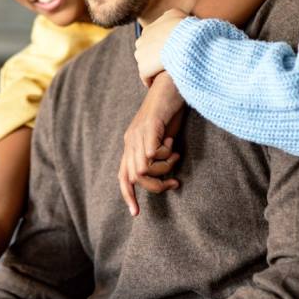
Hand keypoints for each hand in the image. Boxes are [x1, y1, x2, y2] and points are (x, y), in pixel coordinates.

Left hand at [119, 72, 185, 215]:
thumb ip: (158, 157)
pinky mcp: (150, 124)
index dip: (127, 196)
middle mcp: (130, 140)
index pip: (122, 177)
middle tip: (174, 180)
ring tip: (176, 153)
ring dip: (163, 167)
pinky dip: (162, 154)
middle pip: (134, 177)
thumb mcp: (162, 140)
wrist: (170, 84)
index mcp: (131, 145)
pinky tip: (171, 145)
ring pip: (143, 167)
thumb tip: (163, 175)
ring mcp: (138, 132)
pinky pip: (151, 150)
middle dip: (155, 185)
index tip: (136, 213)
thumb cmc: (169, 112)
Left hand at [135, 8, 187, 84]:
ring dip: (152, 69)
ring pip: (144, 64)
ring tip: (162, 74)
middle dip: (153, 57)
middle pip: (145, 52)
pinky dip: (150, 80)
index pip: (150, 40)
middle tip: (166, 63)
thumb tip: (173, 19)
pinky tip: (156, 84)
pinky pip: (145, 77)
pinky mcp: (144, 68)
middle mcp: (140, 41)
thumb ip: (172, 15)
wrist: (185, 41)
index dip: (159, 47)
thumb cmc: (184, 28)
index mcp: (148, 30)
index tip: (169, 52)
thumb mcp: (178, 14)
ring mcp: (140, 55)